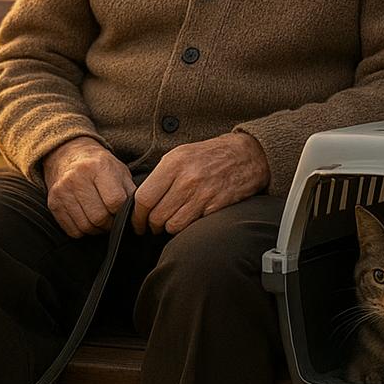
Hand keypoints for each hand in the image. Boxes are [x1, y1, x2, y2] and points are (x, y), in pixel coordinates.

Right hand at [42, 137, 134, 237]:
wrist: (68, 155)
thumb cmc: (99, 166)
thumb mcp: (119, 171)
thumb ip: (130, 192)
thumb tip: (137, 217)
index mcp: (98, 166)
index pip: (115, 201)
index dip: (121, 212)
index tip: (121, 211)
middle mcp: (77, 177)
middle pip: (99, 217)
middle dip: (110, 224)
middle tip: (112, 219)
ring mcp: (62, 191)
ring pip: (86, 227)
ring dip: (97, 229)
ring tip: (100, 220)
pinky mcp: (53, 203)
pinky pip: (72, 230)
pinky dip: (83, 231)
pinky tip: (86, 218)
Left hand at [132, 132, 268, 234]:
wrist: (246, 155)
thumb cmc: (210, 155)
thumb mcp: (180, 155)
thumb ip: (160, 175)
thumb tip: (141, 199)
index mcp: (173, 164)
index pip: (144, 198)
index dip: (137, 216)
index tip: (137, 222)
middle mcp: (186, 179)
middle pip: (156, 216)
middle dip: (151, 225)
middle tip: (152, 226)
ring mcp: (202, 194)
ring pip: (172, 225)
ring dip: (168, 228)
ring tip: (170, 223)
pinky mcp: (215, 207)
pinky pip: (191, 226)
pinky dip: (186, 228)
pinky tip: (187, 220)